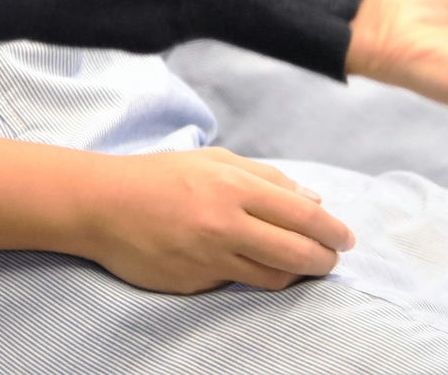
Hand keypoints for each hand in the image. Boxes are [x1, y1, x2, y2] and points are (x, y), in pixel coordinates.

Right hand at [75, 147, 352, 293]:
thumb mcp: (214, 160)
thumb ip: (266, 177)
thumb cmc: (160, 176)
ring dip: (296, 275)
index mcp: (233, 186)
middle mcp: (225, 225)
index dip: (334, 231)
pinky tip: (248, 265)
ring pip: (273, 278)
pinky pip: (235, 285)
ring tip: (299, 267)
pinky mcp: (194, 283)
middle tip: (331, 260)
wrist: (101, 205)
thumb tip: (314, 201)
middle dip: (325, 260)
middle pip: (298, 254)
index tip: (346, 239)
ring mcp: (209, 259)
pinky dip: (249, 276)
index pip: (303, 217)